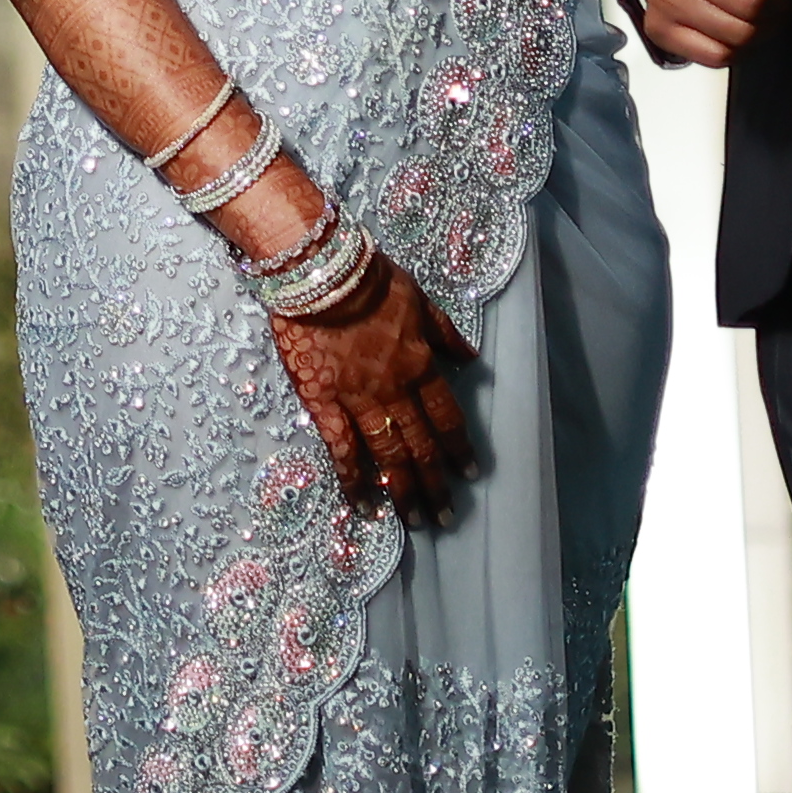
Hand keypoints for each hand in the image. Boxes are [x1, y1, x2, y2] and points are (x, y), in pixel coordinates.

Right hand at [270, 257, 472, 512]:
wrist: (319, 271)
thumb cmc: (370, 278)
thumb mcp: (420, 299)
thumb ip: (445, 332)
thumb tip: (471, 358)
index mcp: (420, 365)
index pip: (447, 418)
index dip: (459, 449)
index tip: (469, 475)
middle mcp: (395, 391)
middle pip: (421, 447)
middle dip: (436, 485)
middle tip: (446, 517)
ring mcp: (358, 400)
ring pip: (388, 456)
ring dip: (404, 491)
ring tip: (415, 521)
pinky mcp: (322, 402)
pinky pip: (340, 448)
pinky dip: (353, 479)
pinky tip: (362, 504)